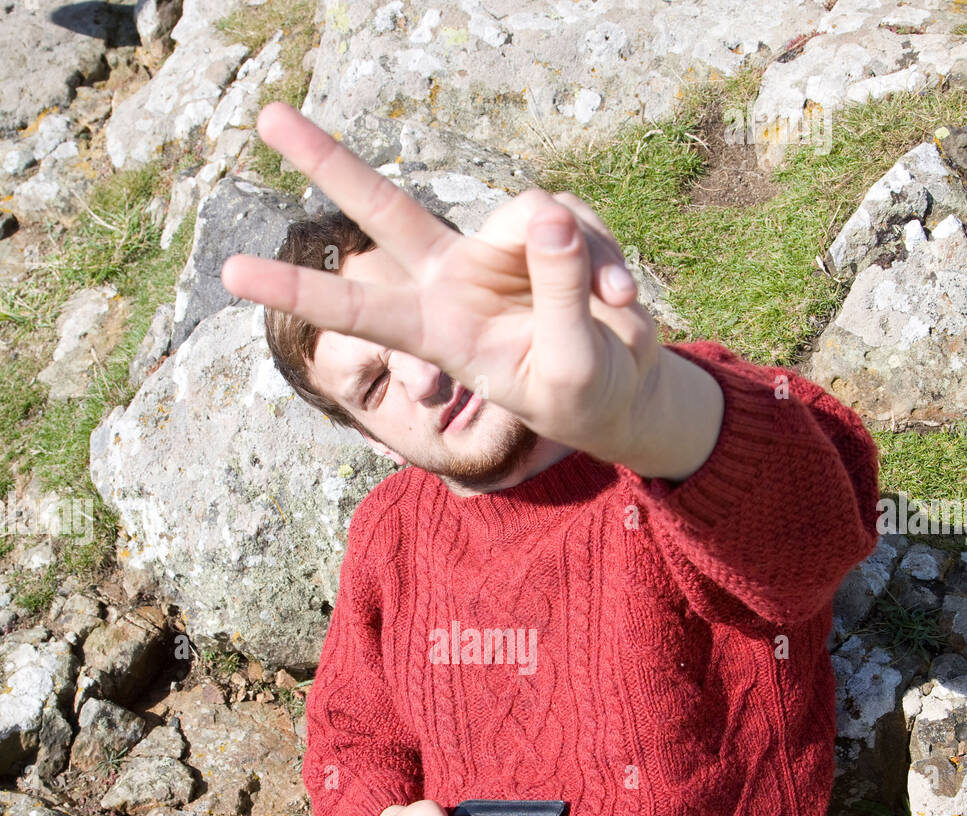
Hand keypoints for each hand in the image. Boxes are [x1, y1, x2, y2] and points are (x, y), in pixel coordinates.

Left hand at [221, 102, 661, 466]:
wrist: (621, 389)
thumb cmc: (582, 394)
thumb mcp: (571, 363)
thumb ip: (558, 292)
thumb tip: (549, 216)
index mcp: (442, 332)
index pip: (362, 309)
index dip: (300, 289)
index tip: (230, 274)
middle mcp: (455, 280)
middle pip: (386, 210)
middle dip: (329, 162)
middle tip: (265, 117)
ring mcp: (497, 250)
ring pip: (531, 213)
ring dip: (582, 261)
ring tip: (614, 309)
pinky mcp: (546, 231)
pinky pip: (575, 219)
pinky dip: (605, 257)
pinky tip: (622, 298)